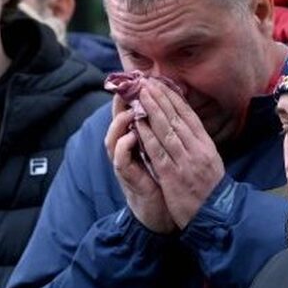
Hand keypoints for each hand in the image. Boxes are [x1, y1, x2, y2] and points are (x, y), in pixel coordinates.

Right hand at [105, 94, 175, 233]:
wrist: (159, 212)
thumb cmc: (162, 180)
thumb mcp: (164, 152)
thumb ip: (164, 131)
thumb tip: (174, 106)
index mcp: (137, 139)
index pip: (131, 112)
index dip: (134, 94)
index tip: (142, 76)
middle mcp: (126, 149)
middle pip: (117, 120)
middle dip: (123, 102)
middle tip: (132, 85)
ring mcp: (124, 163)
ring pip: (113, 137)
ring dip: (121, 122)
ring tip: (132, 109)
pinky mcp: (126, 178)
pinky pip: (120, 160)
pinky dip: (124, 147)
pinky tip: (133, 135)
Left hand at [134, 80, 224, 229]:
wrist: (217, 215)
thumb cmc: (210, 190)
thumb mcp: (210, 162)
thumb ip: (198, 145)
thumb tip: (186, 126)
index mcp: (206, 145)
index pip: (188, 115)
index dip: (173, 98)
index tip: (161, 83)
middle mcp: (197, 149)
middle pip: (176, 118)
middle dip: (160, 97)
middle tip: (146, 82)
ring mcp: (185, 161)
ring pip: (166, 130)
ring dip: (151, 110)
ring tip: (139, 94)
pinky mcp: (173, 175)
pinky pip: (158, 151)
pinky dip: (147, 135)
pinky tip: (137, 123)